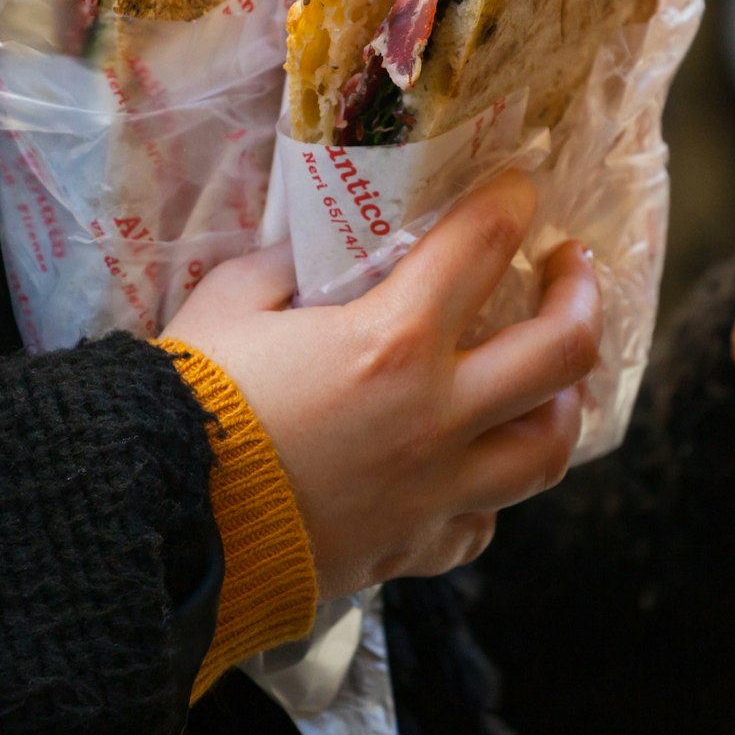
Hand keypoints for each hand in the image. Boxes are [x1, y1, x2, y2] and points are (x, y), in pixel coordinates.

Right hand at [165, 171, 601, 598]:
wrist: (152, 528)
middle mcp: (435, 417)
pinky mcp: (410, 549)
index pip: (483, 245)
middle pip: (561, 352)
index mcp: (393, 341)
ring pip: (544, 450)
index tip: (518, 186)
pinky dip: (485, 494)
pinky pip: (478, 525)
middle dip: (581, 295)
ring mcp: (433, 492)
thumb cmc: (184, 405)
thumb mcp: (226, 304)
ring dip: (559, 403)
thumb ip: (281, 272)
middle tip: (571, 267)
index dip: (510, 200)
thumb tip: (308, 259)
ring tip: (549, 377)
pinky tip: (470, 470)